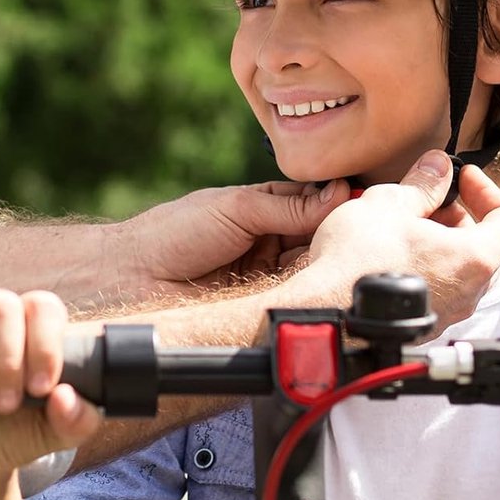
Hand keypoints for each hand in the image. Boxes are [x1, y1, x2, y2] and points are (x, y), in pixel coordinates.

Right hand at [0, 289, 102, 493]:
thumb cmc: (17, 433)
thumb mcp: (59, 433)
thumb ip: (79, 420)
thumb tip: (65, 396)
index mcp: (34, 324)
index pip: (43, 308)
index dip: (44, 344)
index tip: (40, 389)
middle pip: (2, 305)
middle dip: (7, 360)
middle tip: (6, 405)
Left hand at [117, 179, 350, 294]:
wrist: (133, 277)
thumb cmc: (174, 233)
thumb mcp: (237, 207)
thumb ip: (289, 206)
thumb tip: (338, 195)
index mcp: (264, 209)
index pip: (314, 202)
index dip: (339, 202)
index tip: (367, 202)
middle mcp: (270, 241)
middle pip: (320, 235)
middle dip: (342, 233)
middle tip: (366, 231)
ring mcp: (268, 274)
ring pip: (314, 266)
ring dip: (331, 260)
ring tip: (352, 254)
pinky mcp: (263, 304)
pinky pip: (297, 295)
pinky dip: (314, 287)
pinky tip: (330, 280)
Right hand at [302, 151, 499, 333]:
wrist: (323, 314)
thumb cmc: (357, 261)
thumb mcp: (390, 204)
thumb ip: (423, 183)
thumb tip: (438, 166)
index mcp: (474, 259)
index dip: (492, 192)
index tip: (463, 180)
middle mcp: (469, 292)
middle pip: (486, 245)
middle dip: (461, 215)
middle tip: (428, 198)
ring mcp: (447, 313)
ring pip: (459, 269)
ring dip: (440, 241)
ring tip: (404, 224)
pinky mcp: (423, 325)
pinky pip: (438, 289)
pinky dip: (425, 265)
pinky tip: (392, 252)